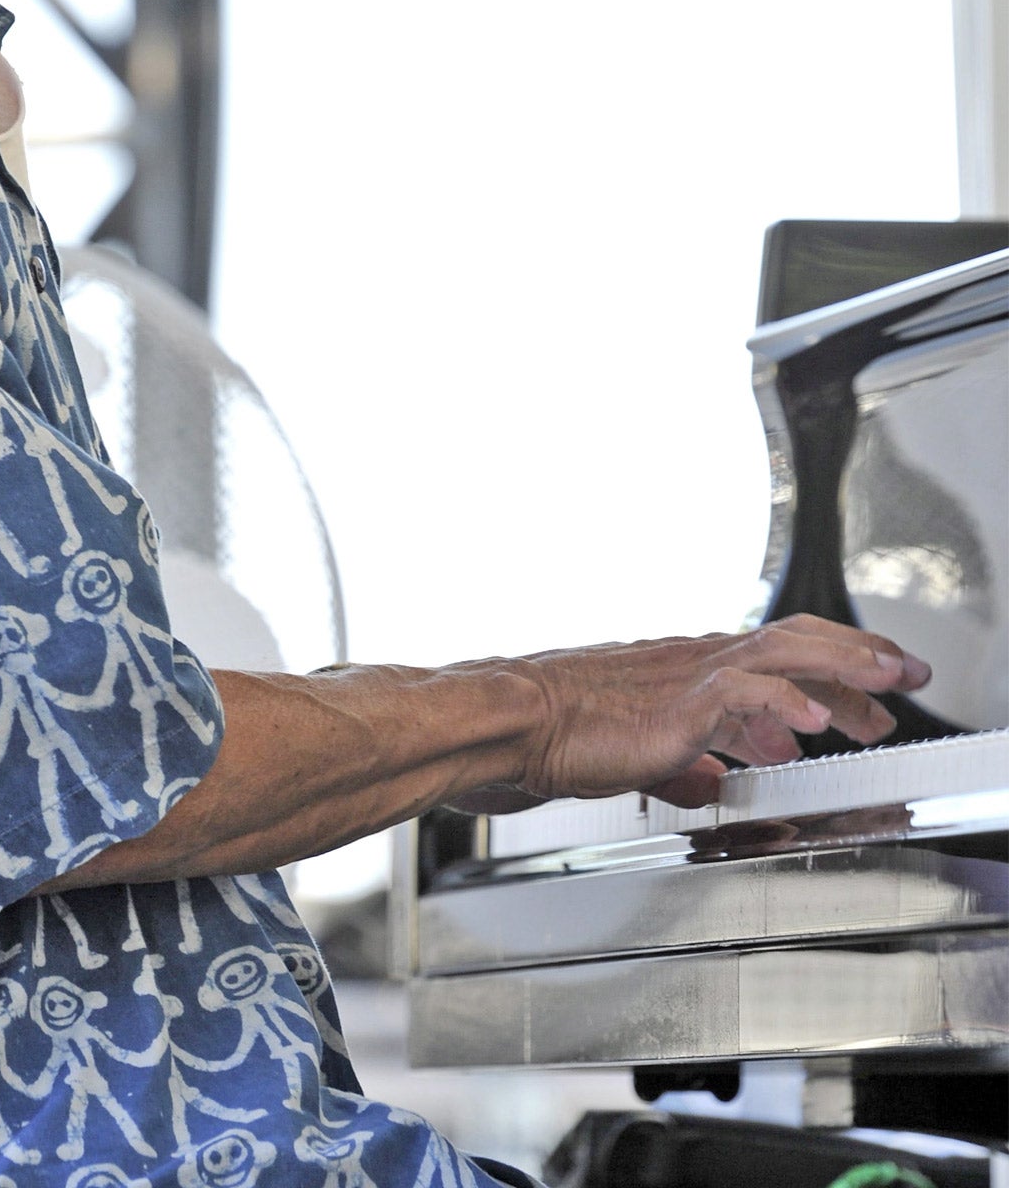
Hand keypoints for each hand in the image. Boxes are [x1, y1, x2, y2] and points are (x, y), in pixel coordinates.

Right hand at [462, 614, 931, 809]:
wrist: (510, 720)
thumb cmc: (556, 733)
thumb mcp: (636, 753)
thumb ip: (680, 762)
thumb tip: (712, 779)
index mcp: (685, 669)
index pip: (775, 651)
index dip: (830, 665)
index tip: (869, 687)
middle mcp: (693, 660)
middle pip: (794, 639)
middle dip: (857, 656)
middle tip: (907, 672)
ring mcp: (685, 675)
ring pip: (781, 652)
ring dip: (842, 667)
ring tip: (886, 683)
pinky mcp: (674, 704)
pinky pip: (741, 693)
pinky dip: (784, 701)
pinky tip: (814, 720)